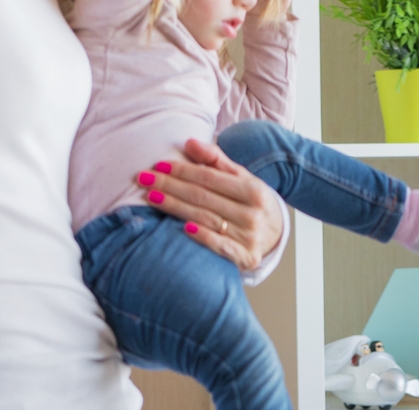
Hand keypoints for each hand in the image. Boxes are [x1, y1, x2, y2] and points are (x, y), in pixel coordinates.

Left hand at [138, 137, 284, 270]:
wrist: (275, 234)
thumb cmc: (250, 202)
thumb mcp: (240, 178)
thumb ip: (216, 160)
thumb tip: (189, 142)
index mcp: (253, 190)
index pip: (209, 178)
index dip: (182, 170)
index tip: (158, 165)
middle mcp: (253, 213)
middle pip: (203, 197)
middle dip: (170, 187)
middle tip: (143, 179)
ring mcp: (250, 237)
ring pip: (205, 218)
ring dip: (175, 208)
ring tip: (151, 198)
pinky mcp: (246, 257)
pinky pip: (220, 246)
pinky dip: (202, 237)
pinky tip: (184, 228)